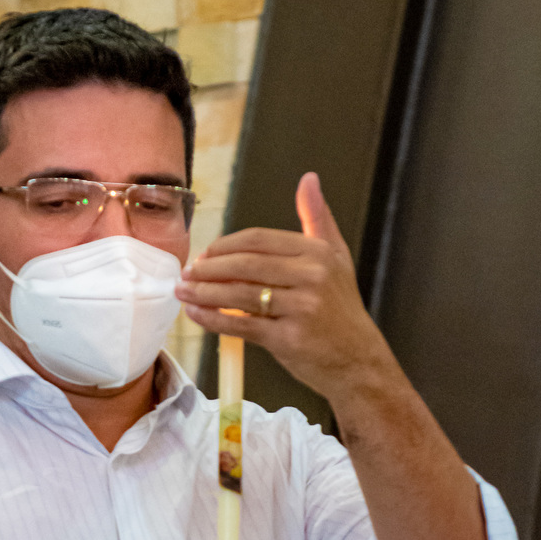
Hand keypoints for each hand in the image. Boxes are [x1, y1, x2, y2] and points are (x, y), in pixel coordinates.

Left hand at [175, 172, 395, 406]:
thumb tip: (309, 179)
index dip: (225, 246)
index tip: (204, 254)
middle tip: (187, 273)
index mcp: (317, 253)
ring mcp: (301, 307)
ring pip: (240, 294)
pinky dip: (214, 319)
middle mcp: (312, 276)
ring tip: (184, 292)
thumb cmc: (340, 309)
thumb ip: (318, 217)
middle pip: (246, 264)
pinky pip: (241, 325)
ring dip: (204, 293)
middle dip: (209, 268)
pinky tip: (197, 314)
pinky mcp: (289, 338)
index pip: (259, 240)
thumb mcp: (337, 256)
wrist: (357, 359)